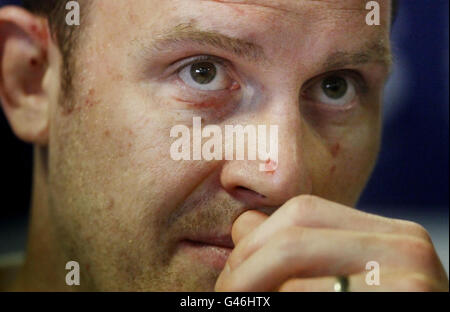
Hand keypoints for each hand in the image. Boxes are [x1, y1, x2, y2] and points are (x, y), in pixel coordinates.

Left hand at [215, 195, 448, 291]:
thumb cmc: (374, 307)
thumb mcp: (348, 280)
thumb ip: (301, 251)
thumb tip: (243, 225)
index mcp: (392, 234)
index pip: (304, 211)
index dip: (257, 239)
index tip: (232, 271)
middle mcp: (405, 248)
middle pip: (293, 238)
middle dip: (244, 268)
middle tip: (223, 293)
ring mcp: (410, 282)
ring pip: (293, 280)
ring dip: (252, 296)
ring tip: (238, 304)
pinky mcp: (402, 304)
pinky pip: (304, 301)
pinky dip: (276, 307)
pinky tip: (271, 309)